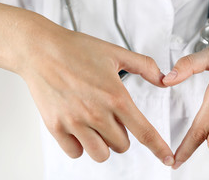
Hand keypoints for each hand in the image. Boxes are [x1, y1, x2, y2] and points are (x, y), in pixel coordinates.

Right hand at [17, 18, 173, 164]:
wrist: (41, 50)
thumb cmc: (77, 50)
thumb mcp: (117, 53)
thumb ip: (145, 66)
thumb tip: (163, 80)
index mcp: (116, 97)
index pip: (144, 131)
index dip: (159, 148)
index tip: (167, 158)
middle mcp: (97, 114)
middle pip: (122, 145)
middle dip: (122, 134)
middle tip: (112, 117)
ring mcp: (75, 123)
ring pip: (100, 154)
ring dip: (103, 143)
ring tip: (97, 125)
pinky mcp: (56, 127)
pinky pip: (75, 152)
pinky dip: (81, 145)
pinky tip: (80, 128)